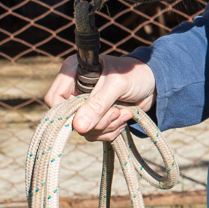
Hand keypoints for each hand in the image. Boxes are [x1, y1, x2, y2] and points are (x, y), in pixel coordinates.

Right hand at [42, 54, 156, 141]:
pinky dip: (111, 130)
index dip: (66, 112)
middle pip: (70, 120)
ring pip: (84, 130)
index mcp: (73, 72)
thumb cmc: (135, 75)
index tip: (86, 117)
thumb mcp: (117, 86)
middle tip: (116, 111)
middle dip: (96, 121)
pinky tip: (123, 117)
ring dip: (107, 126)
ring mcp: (85, 106)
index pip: (54, 99)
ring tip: (123, 112)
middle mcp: (75, 90)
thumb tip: (78, 127)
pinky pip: (95, 134)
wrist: (154, 84)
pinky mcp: (96, 118)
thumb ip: (98, 105)